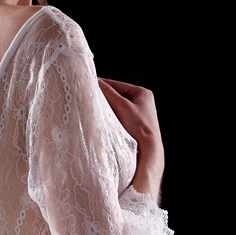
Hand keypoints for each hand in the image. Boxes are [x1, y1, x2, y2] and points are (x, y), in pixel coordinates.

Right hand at [98, 77, 164, 201]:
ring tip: (94, 110)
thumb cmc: (140, 128)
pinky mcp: (131, 126)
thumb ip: (108, 93)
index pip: (116, 85)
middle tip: (89, 99)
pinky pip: (115, 118)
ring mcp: (135, 115)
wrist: (148, 151)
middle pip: (114, 96)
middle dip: (102, 99)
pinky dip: (108, 119)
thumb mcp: (122, 106)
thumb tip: (95, 82)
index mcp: (142, 93)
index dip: (101, 86)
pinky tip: (101, 121)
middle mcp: (140, 103)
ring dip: (105, 110)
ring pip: (114, 108)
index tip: (87, 87)